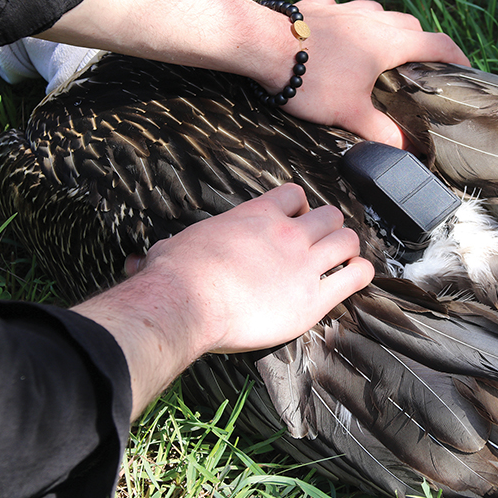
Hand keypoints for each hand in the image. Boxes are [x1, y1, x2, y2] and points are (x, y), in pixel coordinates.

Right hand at [75, 183, 372, 416]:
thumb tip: (135, 262)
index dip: (299, 206)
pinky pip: (356, 276)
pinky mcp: (314, 297)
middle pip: (329, 214)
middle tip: (322, 243)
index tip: (296, 220)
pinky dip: (361, 274)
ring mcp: (304, 263)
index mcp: (257, 215)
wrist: (185, 304)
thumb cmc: (174, 277)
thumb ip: (172, 248)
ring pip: (346, 239)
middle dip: (328, 226)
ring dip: (347, 248)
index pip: (294, 194)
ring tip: (342, 259)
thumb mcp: (174, 247)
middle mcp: (287, 233)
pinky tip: (357, 276)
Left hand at [276, 0, 469, 148]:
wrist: (263, 47)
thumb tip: (405, 150)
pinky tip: (337, 30)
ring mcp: (343, 8)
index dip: (455, 56)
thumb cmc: (311, 79)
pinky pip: (338, 7)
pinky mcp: (316, 7)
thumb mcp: (350, 113)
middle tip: (418, 65)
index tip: (464, 68)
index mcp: (388, 42)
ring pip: (376, 12)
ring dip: (385, 27)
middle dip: (419, 43)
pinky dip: (345, 18)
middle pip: (409, 25)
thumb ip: (381, 132)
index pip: (436, 44)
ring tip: (381, 48)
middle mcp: (371, 19)